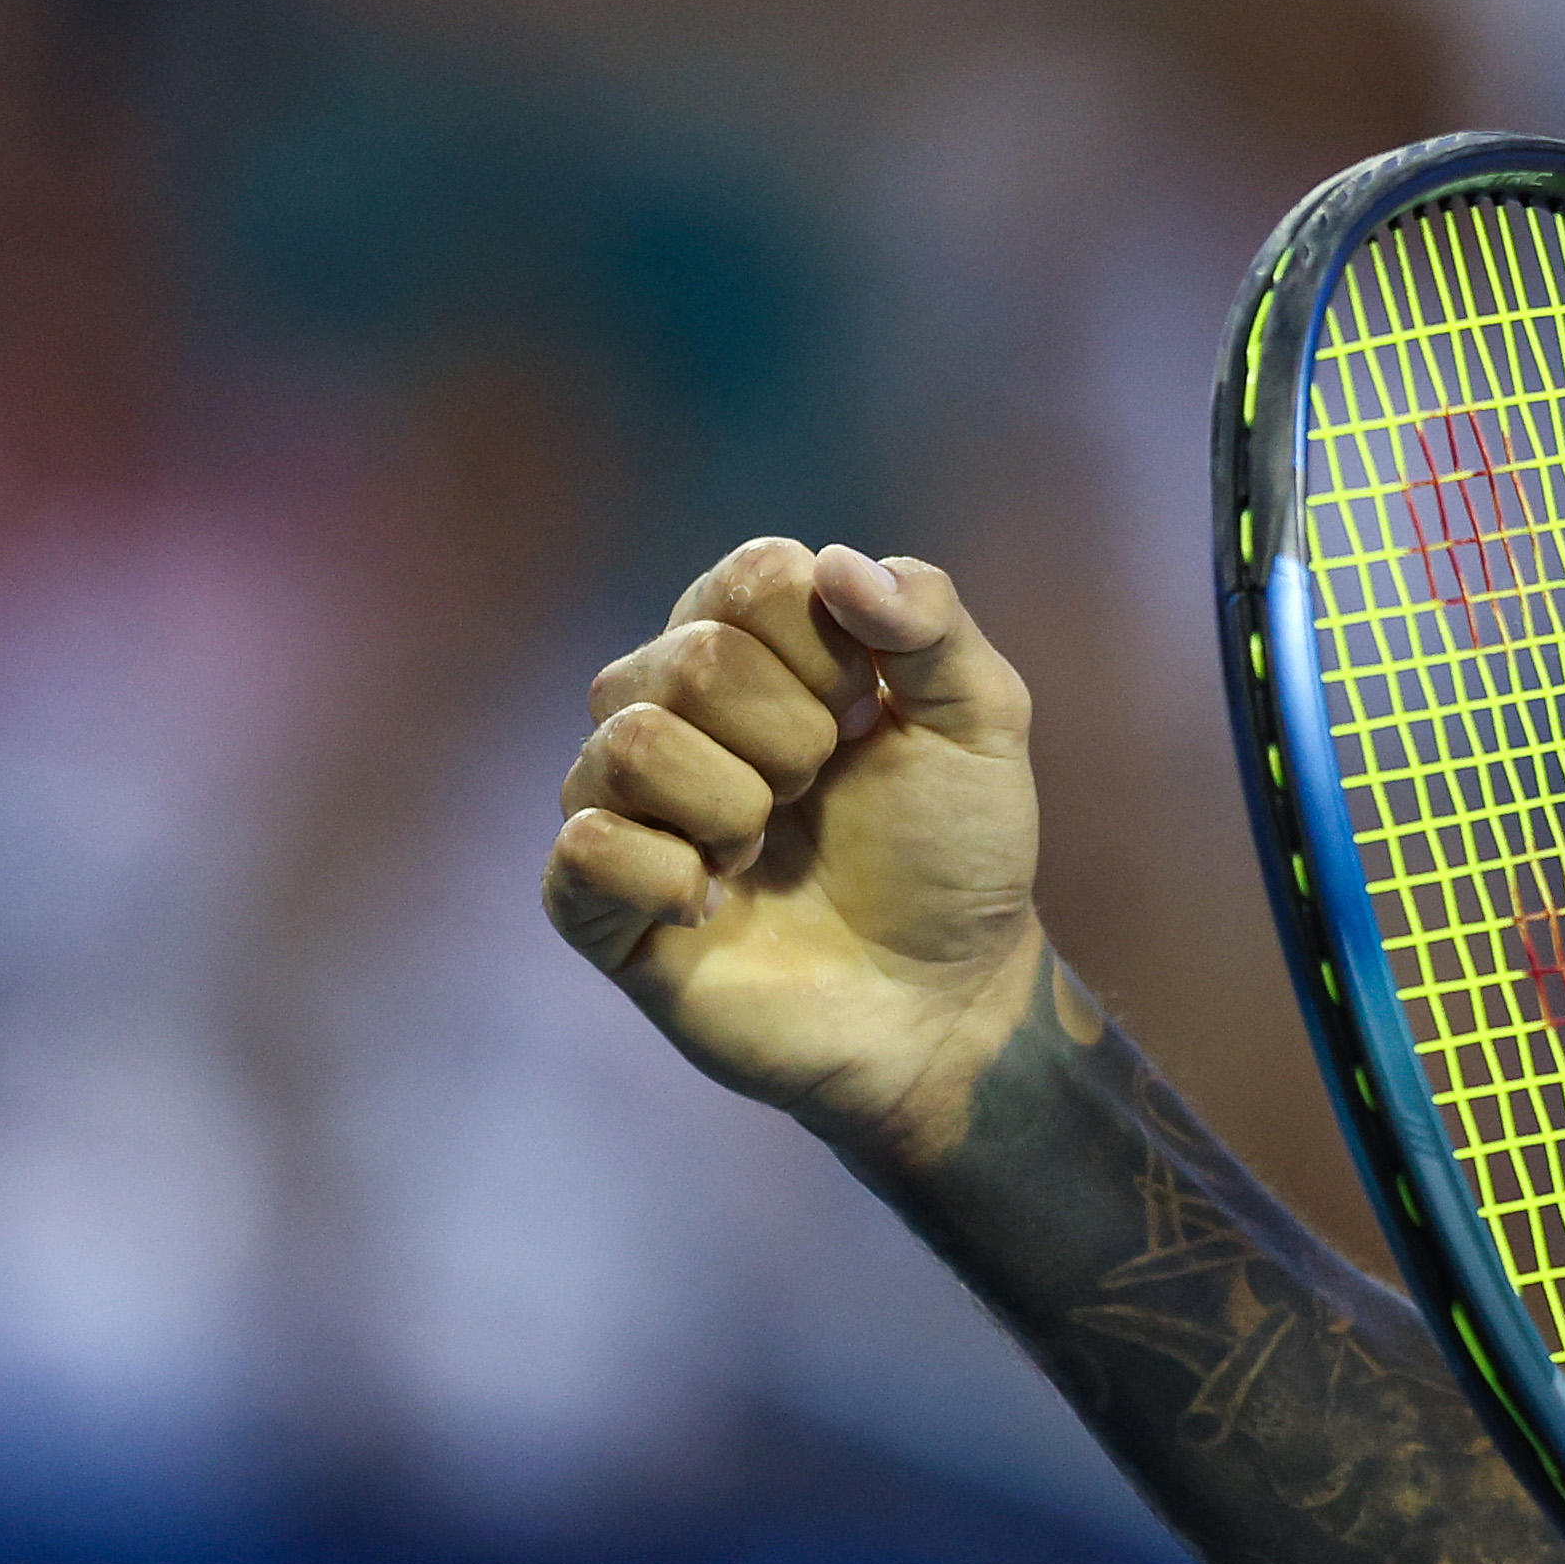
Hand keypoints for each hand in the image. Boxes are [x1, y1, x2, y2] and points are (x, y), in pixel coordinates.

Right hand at [545, 537, 1048, 1165]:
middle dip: (791, 742)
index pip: (750, 579)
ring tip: (766, 852)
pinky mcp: (599, 900)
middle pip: (690, 661)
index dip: (826, 654)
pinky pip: (582, 847)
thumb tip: (838, 563)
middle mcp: (674, 708)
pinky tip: (712, 907)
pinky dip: (667, 878)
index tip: (866, 721)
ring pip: (626, 744)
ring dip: (731, 809)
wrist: (943, 1000)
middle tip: (820, 797)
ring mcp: (628, 803)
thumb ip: (931, 621)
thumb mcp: (982, 721)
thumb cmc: (956, 852)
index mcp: (756, 645)